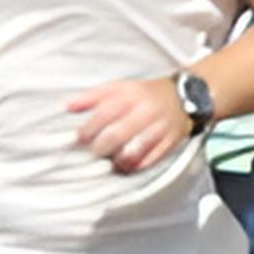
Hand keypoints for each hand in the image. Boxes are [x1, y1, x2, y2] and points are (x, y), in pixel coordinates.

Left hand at [67, 76, 195, 175]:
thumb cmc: (145, 94)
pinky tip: (126, 164)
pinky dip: (134, 166)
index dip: (87, 132)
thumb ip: (92, 96)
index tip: (80, 139)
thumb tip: (68, 107)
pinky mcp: (170, 143)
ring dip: (117, 161)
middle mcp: (146, 111)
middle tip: (94, 152)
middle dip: (100, 149)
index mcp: (131, 96)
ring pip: (133, 152)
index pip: (102, 116)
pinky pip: (149, 161)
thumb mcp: (119, 87)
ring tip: (110, 160)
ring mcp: (160, 128)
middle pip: (116, 137)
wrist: (184, 96)